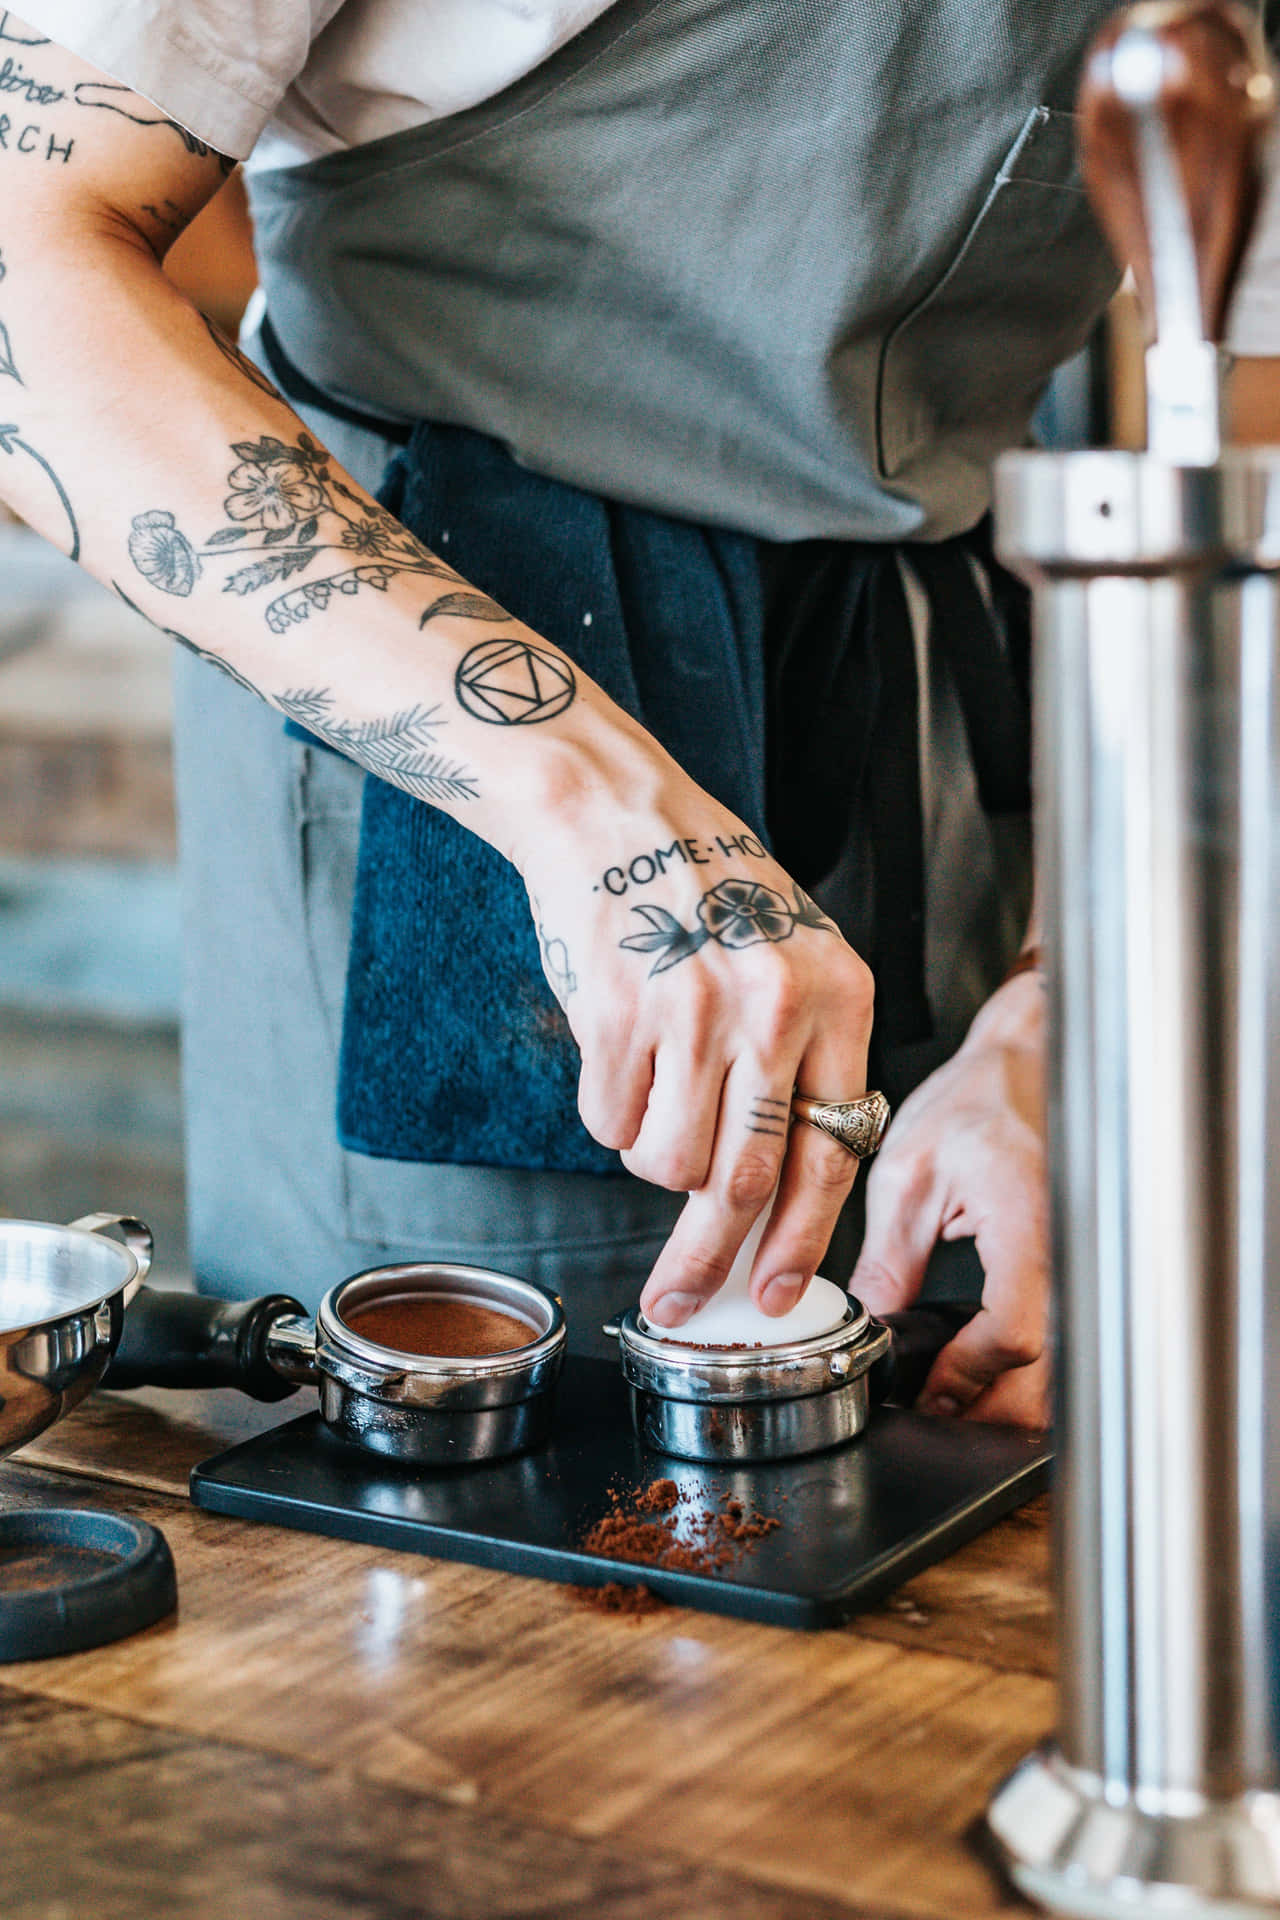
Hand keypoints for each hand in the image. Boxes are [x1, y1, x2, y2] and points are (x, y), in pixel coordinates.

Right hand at [521, 765, 873, 1329]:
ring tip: (652, 1092)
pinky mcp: (618, 1016)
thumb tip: (778, 1197)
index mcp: (838, 997)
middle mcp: (777, 1008)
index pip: (834, 1154)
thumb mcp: (793, 959)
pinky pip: (608, 1125)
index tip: (778, 1293)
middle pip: (747, 1182)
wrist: (616, 814)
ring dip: (652, 1157)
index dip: (803, 1241)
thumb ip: (801, 1066)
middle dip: (710, 1259)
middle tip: (681, 1299)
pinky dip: (608, 1113)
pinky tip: (618, 1051)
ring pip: (670, 1164)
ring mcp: (696, 1012)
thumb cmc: (705, 891)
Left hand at [850, 971, 1049, 1427]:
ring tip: (952, 1387)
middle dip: (987, 1407)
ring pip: (1064, 1371)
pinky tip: (986, 1361)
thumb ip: (889, 1261)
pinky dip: (1029, 1369)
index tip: (921, 1390)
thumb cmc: (979, 1102)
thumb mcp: (908, 1176)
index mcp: (1030, 1227)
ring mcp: (1090, 1266)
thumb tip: (868, 1329)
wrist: (1031, 1066)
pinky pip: (1067, 1344)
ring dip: (1009, 1395)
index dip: (962, 1376)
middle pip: (1048, 1375)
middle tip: (931, 1405)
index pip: (1011, 1337)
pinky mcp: (1088, 1272)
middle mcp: (1075, 1254)